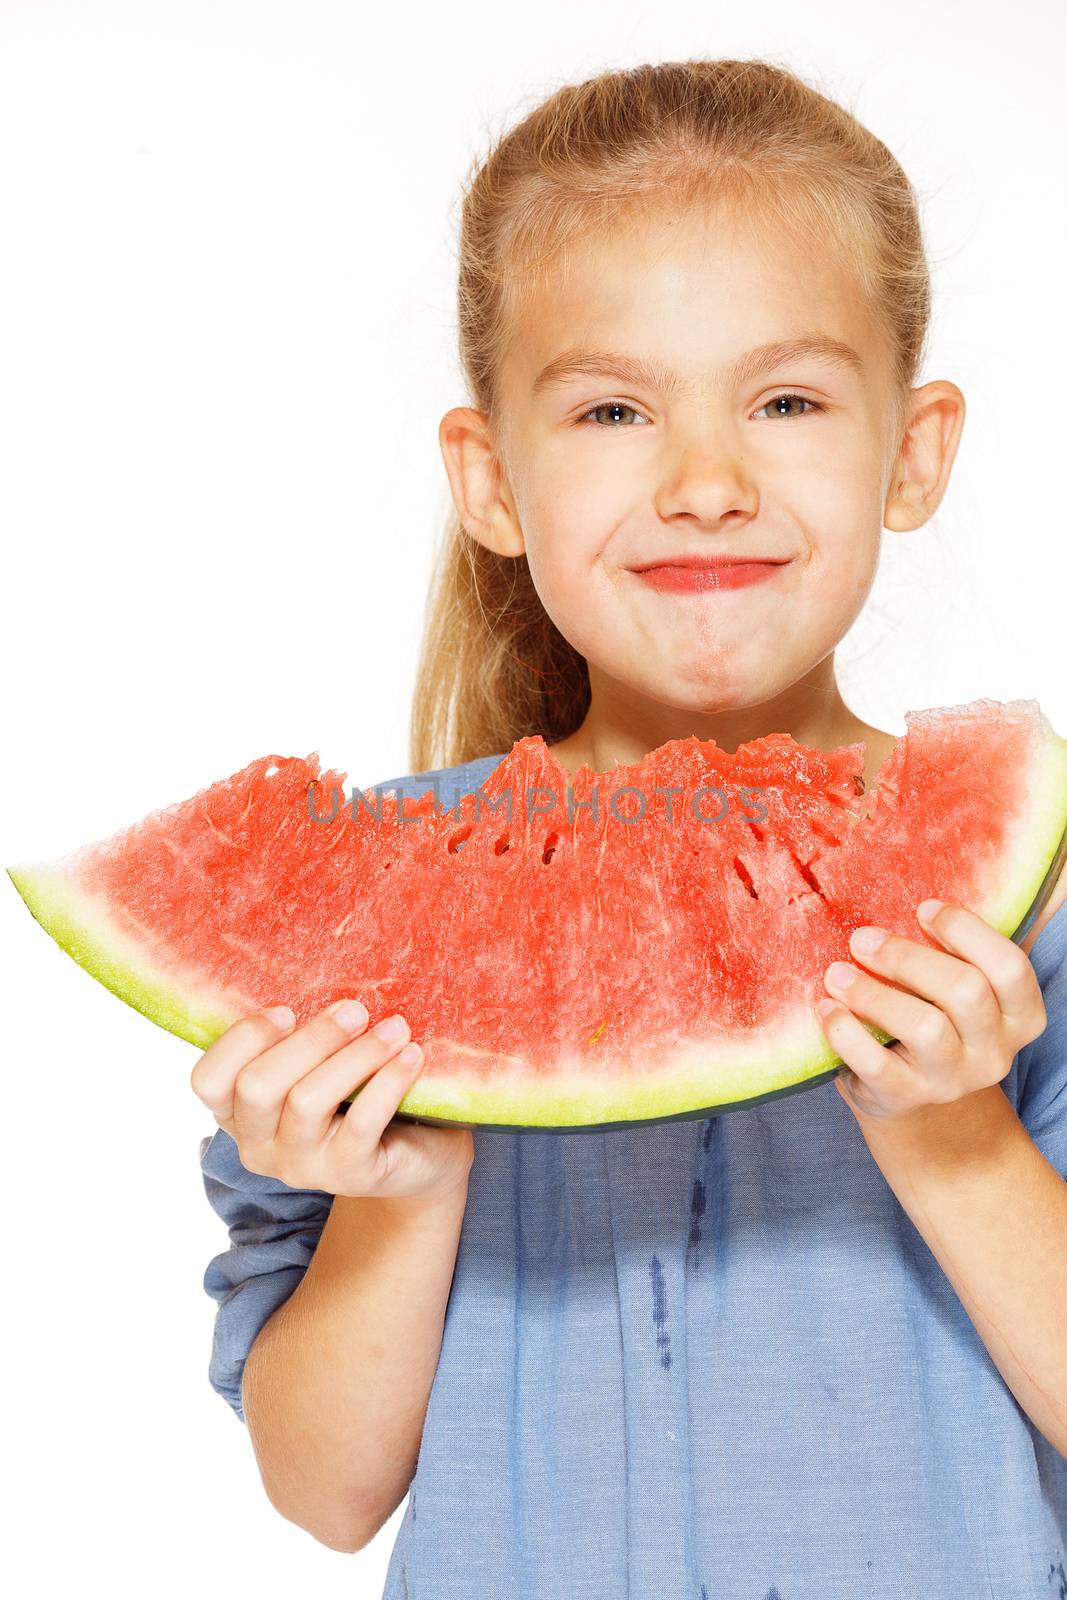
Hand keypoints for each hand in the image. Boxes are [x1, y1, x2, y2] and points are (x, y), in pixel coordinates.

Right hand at [190, 999, 474, 1200]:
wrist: (415, 1155)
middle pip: (257, 1086)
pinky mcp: (350, 1175)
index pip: (207, 1080)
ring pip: (306, 1102)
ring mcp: (301, 1166)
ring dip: (356, 1055)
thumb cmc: (356, 1092)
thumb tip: (322, 973)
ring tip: (395, 1028)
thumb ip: (301, 1035)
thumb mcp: (318, 1064)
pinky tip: (411, 1055)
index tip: (288, 1010)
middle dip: (309, 1039)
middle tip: (355, 1009)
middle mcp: (258, 1145)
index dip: (242, 1040)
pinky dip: (388, 1082)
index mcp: (238, 1111)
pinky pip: (362, 1123)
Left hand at [815, 899, 1048, 1125]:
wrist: (901, 1089)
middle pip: (966, 992)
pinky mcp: (905, 1097)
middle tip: (862, 938)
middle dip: (908, 956)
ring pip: (926, 1029)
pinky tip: (827, 1007)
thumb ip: (968, 943)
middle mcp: (994, 1052)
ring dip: (873, 992)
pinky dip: (846, 1031)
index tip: (922, 908)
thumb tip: (982, 875)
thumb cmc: (930, 1013)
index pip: (1010, 968)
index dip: (966, 930)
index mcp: (1018, 1016)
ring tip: (837, 972)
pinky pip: (876, 1064)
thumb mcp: (957, 982)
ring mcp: (951, 1081)